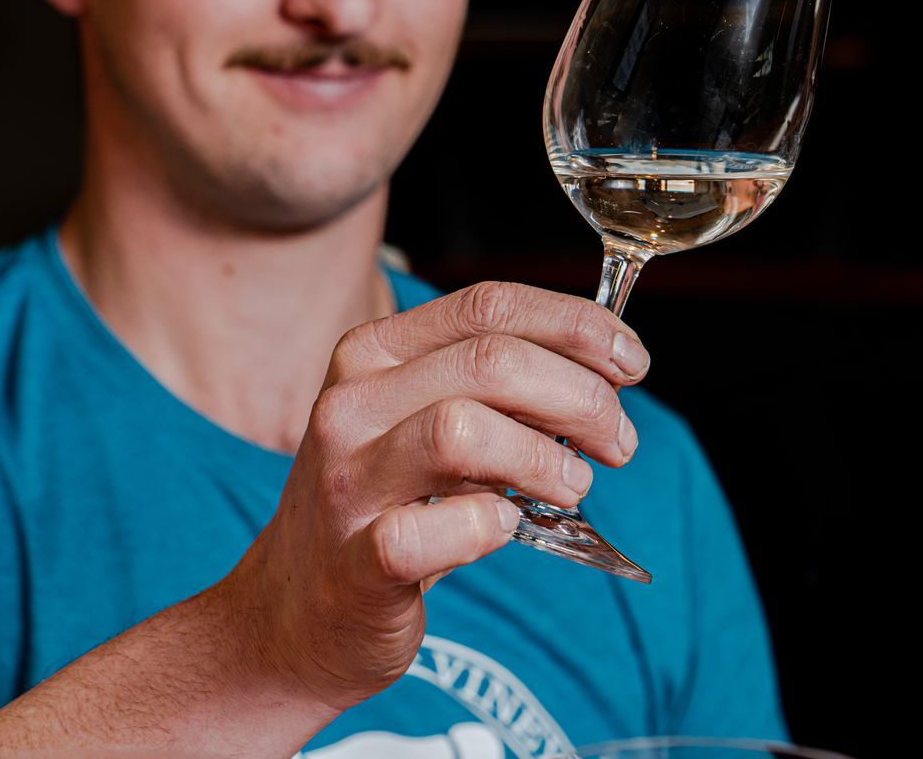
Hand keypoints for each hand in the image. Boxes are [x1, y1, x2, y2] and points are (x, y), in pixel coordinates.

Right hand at [209, 281, 650, 711]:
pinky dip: (491, 526)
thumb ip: (493, 387)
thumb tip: (604, 367)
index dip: (576, 325)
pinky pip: (435, 529)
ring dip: (544, 458)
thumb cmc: (383, 508)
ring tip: (573, 486)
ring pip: (462, 430)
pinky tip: (506, 529)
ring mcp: (348, 483)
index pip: (489, 305)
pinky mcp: (355, 563)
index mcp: (372, 354)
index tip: (631, 361)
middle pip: (491, 361)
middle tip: (618, 441)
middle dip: (582, 396)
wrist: (292, 616)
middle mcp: (350, 404)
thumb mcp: (422, 422)